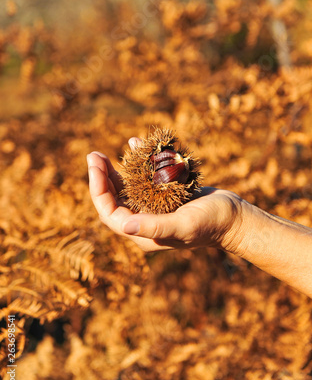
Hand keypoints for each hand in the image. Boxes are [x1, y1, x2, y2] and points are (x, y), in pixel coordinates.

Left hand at [87, 139, 244, 252]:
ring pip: (126, 190)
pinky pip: (144, 180)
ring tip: (104, 154)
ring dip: (115, 171)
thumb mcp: (183, 224)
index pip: (109, 213)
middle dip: (102, 178)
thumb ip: (154, 226)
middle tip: (94, 155)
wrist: (235, 219)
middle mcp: (144, 223)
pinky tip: (134, 146)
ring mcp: (154, 209)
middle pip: (114, 200)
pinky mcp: (164, 197)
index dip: (97, 189)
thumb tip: (123, 225)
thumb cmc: (212, 224)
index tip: (94, 164)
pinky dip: (138, 165)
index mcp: (143, 234)